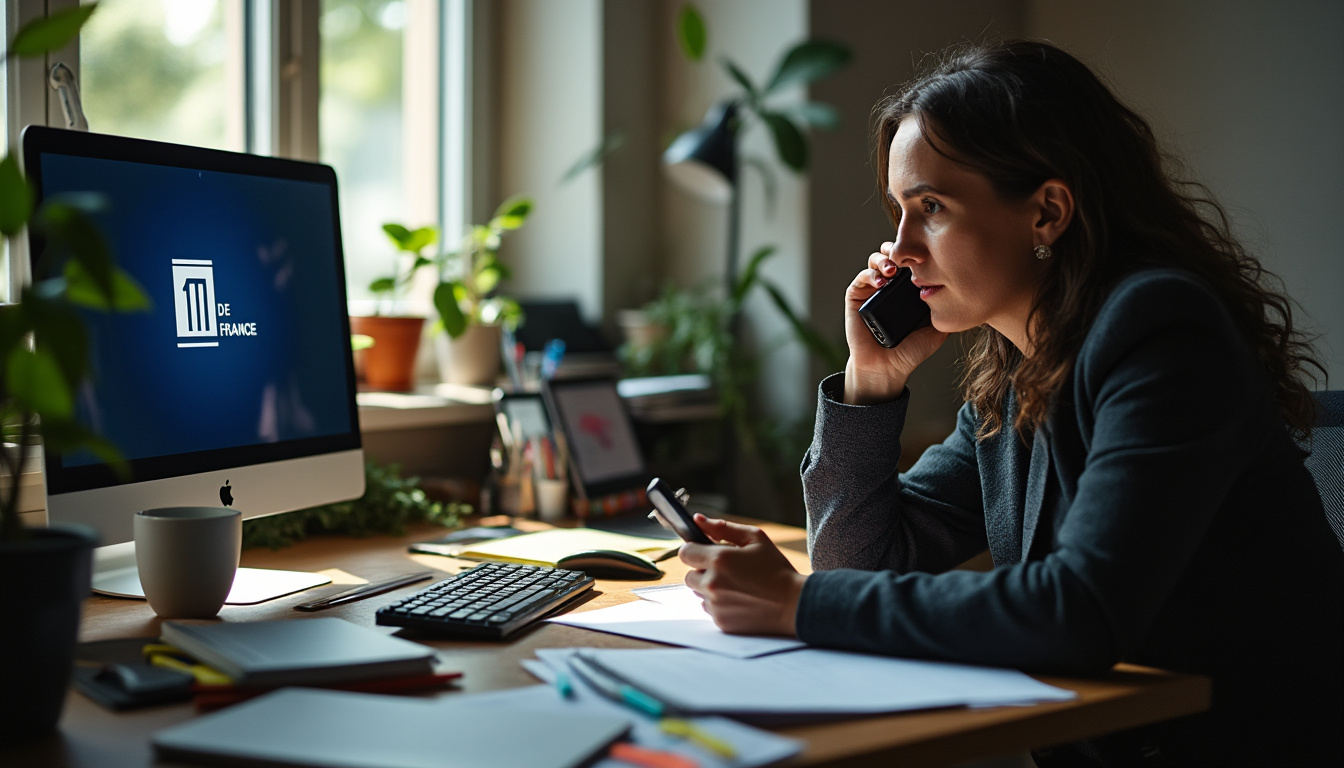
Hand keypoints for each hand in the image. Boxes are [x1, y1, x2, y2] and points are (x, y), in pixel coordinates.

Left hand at [679, 514, 805, 636]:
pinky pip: (708, 608)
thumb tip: (698, 519)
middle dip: (703, 570)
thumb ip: (723, 528)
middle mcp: (712, 583)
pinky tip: (739, 599)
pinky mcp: (720, 621)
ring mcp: (715, 605)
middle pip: (689, 575)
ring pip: (698, 592)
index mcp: (719, 560)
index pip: (685, 552)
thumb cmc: (776, 568)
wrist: (793, 604)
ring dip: (710, 588)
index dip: (695, 550)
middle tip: (726, 570)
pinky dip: (718, 603)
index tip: (706, 552)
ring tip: (736, 585)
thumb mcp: (755, 539)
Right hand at [843, 242, 948, 403]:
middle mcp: (890, 286)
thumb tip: (965, 293)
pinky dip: (871, 274)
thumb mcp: (936, 328)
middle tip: (908, 258)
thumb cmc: (910, 352)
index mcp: (907, 290)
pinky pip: (861, 277)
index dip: (917, 253)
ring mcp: (872, 290)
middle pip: (892, 254)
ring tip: (893, 270)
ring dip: (884, 259)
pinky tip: (882, 282)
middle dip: (899, 249)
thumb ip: (947, 311)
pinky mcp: (856, 297)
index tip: (929, 255)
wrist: (888, 368)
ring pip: (875, 261)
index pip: (911, 261)